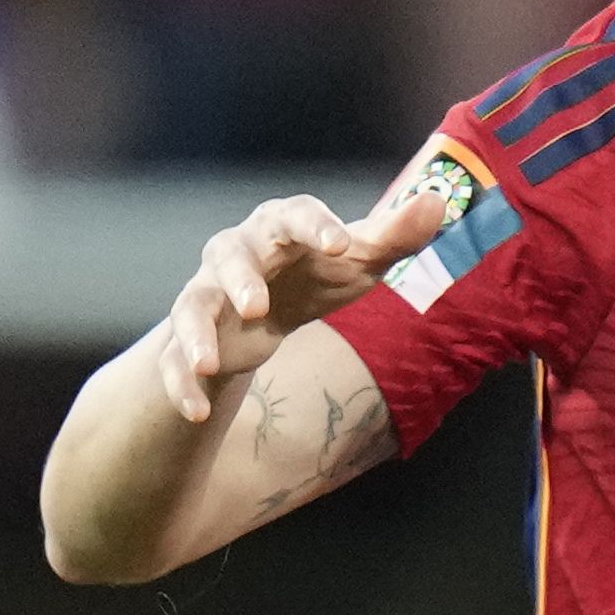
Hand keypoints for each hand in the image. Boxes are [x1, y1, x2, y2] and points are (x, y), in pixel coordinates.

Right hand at [147, 153, 453, 426]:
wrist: (259, 309)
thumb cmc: (317, 272)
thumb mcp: (357, 259)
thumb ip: (395, 235)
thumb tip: (439, 202)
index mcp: (279, 227)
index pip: (294, 214)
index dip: (315, 226)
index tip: (341, 244)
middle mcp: (235, 254)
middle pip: (230, 256)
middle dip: (239, 279)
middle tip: (255, 306)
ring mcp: (207, 295)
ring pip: (193, 308)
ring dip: (197, 336)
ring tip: (208, 366)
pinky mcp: (188, 339)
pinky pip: (175, 360)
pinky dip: (182, 385)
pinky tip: (197, 412)